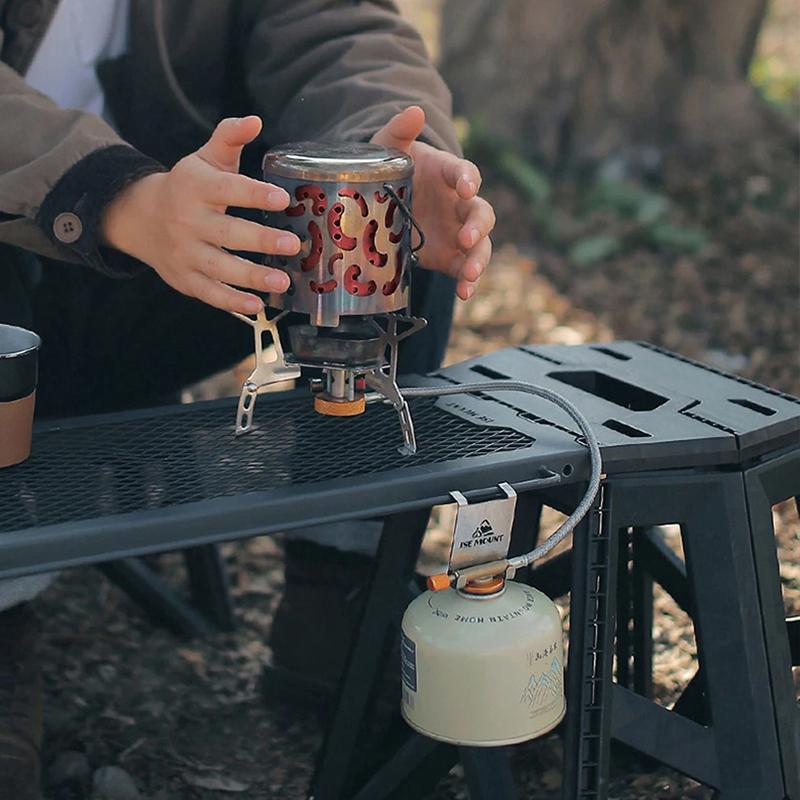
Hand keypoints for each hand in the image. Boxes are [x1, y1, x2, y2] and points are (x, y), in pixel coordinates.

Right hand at [101, 116, 296, 313]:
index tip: (282, 198)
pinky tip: (258, 306)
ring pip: (220, 268)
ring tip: (284, 282)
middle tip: (293, 245)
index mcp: (196, 188)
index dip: (254, 194)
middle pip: (227, 234)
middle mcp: (188, 222)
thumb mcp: (205, 159)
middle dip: (261, 241)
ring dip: (252, 277)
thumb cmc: (188, 187)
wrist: (142, 218)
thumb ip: (229, 138)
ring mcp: (186, 253)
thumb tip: (255, 119)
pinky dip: (232, 302)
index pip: (227, 190)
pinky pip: (209, 294)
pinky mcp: (185, 279)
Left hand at [372, 106, 493, 299]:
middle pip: (481, 212)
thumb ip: (399, 131)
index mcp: (447, 174)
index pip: (465, 173)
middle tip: (467, 238)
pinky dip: (467, 282)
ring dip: (478, 259)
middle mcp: (458, 204)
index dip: (467, 179)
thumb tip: (414, 111)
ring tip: (471, 274)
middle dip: (478, 225)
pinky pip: (463, 269)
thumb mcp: (388, 148)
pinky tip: (465, 293)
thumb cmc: (392, 168)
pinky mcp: (448, 256)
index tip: (465, 188)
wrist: (384, 198)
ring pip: (480, 244)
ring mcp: (456, 231)